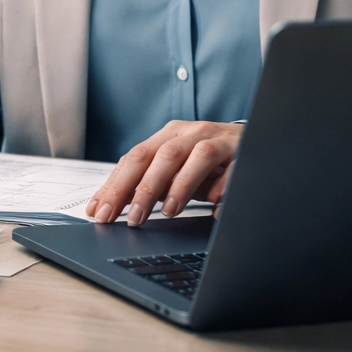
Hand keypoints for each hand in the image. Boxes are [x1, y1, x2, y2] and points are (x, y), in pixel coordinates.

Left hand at [84, 120, 242, 226]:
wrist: (252, 139)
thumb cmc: (207, 160)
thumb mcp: (176, 169)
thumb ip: (151, 183)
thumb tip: (115, 208)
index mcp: (167, 135)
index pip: (135, 158)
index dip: (115, 186)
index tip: (99, 212)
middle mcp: (190, 133)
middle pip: (161, 155)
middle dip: (143, 188)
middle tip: (132, 218)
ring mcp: (218, 139)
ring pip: (197, 156)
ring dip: (181, 185)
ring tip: (168, 212)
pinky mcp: (243, 149)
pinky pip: (235, 166)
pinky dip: (224, 185)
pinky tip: (215, 204)